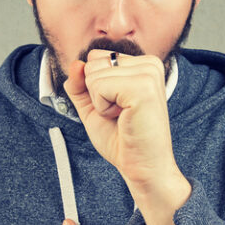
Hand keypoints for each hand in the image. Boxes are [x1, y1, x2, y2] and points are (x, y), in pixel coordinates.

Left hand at [64, 50, 191, 224]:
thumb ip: (80, 84)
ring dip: (100, 103)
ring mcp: (148, 74)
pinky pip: (98, 87)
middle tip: (120, 115)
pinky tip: (124, 118)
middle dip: (96, 94)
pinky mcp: (143, 87)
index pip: (95, 57)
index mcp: (143, 64)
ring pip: (93, 75)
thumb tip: (75, 64)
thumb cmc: (122, 140)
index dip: (95, 87)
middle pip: (92, 63)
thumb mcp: (93, 107)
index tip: (117, 107)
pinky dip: (103, 108)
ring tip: (123, 117)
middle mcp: (149, 64)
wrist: (142, 168)